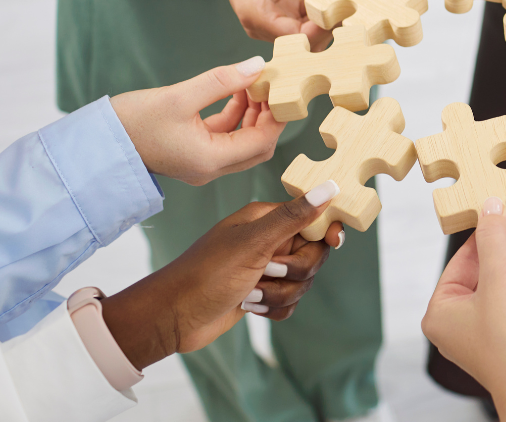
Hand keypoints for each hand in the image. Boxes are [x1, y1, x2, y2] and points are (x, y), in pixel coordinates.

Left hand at [100, 180, 341, 368]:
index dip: (326, 231)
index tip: (333, 242)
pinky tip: (250, 307)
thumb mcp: (253, 243)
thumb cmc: (207, 274)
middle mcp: (268, 240)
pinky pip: (289, 303)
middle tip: (268, 271)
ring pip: (302, 282)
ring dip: (279, 294)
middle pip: (313, 255)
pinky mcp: (261, 294)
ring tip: (249, 293)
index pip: (313, 218)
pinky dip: (273, 309)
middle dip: (295, 272)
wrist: (172, 317)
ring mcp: (265, 268)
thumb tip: (329, 187)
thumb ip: (293, 217)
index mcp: (267, 219)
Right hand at [110, 57, 286, 184]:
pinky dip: (233, 116)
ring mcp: (200, 163)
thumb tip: (256, 65)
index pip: (262, 142)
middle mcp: (210, 168)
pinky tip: (233, 91)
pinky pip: (223, 137)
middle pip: (257, 146)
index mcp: (211, 160)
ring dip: (251, 114)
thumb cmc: (131, 122)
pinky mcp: (191, 153)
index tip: (282, 90)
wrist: (95, 144)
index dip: (277, 117)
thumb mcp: (179, 96)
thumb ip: (221, 81)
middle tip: (269, 86)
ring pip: (241, 141)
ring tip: (250, 83)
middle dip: (267, 116)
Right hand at [137, 0, 351, 42]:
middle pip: (302, 41)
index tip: (346, 13)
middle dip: (328, 28)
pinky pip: (304, 18)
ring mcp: (269, 19)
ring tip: (348, 3)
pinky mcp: (277, 11)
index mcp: (256, 16)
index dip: (322, 30)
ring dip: (326, 20)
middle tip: (353, 10)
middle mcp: (261, 25)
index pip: (297, 37)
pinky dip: (319, 10)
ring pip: (305, 32)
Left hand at [422, 202, 505, 420]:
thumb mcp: (500, 280)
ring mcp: (486, 328)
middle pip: (484, 265)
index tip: (503, 206)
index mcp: (441, 310)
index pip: (462, 257)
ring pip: (503, 277)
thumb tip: (490, 207)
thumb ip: (494, 239)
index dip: (485, 229)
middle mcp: (459, 320)